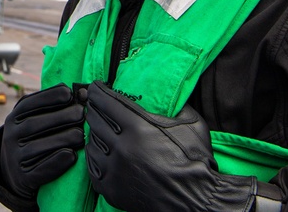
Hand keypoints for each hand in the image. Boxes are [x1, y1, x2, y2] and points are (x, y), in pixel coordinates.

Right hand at [0, 83, 86, 198]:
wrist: (15, 173)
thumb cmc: (34, 139)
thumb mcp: (34, 120)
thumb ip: (52, 107)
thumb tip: (82, 92)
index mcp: (14, 118)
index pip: (29, 104)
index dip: (49, 97)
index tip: (69, 93)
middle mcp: (10, 136)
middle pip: (34, 124)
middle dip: (60, 117)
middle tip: (81, 113)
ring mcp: (14, 157)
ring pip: (38, 146)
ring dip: (62, 138)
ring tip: (81, 134)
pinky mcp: (23, 177)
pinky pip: (40, 170)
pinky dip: (57, 162)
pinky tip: (72, 155)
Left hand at [85, 80, 257, 211]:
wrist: (196, 200)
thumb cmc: (195, 161)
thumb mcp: (190, 123)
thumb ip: (175, 105)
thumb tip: (167, 92)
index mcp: (137, 127)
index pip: (104, 101)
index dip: (97, 91)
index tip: (95, 87)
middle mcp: (121, 147)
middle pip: (94, 120)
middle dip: (94, 109)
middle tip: (97, 105)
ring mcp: (114, 170)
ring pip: (91, 143)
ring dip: (94, 133)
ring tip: (101, 129)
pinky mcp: (111, 189)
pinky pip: (92, 166)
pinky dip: (95, 156)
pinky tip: (101, 151)